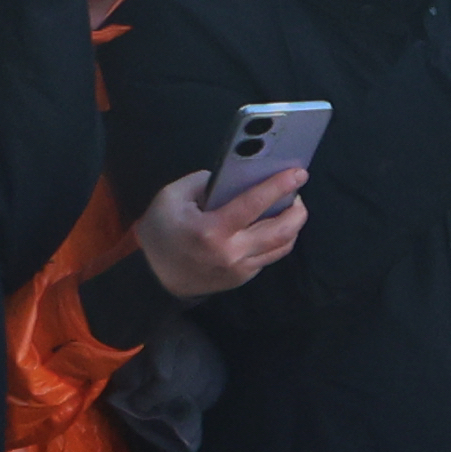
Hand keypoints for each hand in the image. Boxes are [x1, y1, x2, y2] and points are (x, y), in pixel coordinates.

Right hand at [133, 164, 309, 300]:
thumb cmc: (160, 233)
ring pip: (282, 246)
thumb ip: (203, 182)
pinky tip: (274, 225)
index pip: (254, 205)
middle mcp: (231, 252)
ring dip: (293, 225)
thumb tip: (235, 176)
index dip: (279, 187)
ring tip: (291, 208)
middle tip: (297, 193)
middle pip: (281, 231)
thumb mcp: (171, 198)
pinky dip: (278, 239)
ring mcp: (239, 269)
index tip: (298, 174)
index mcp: (211, 230)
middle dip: (297, 209)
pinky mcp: (242, 277)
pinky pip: (270, 256)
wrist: (152, 276)